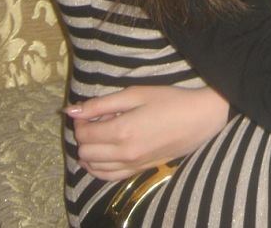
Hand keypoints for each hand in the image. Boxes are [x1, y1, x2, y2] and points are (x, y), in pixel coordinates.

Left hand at [64, 85, 229, 180]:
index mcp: (121, 131)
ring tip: (104, 133)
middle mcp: (124, 154)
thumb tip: (70, 110)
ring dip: (91, 150)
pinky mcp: (140, 171)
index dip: (81, 119)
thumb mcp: (136, 94)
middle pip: (85, 150)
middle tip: (100, 118)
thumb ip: (101, 103)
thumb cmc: (170, 100)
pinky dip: (99, 166)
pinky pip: (108, 176)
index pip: (84, 133)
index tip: (91, 109)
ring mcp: (132, 165)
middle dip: (85, 134)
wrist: (200, 118)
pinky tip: (105, 153)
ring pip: (94, 166)